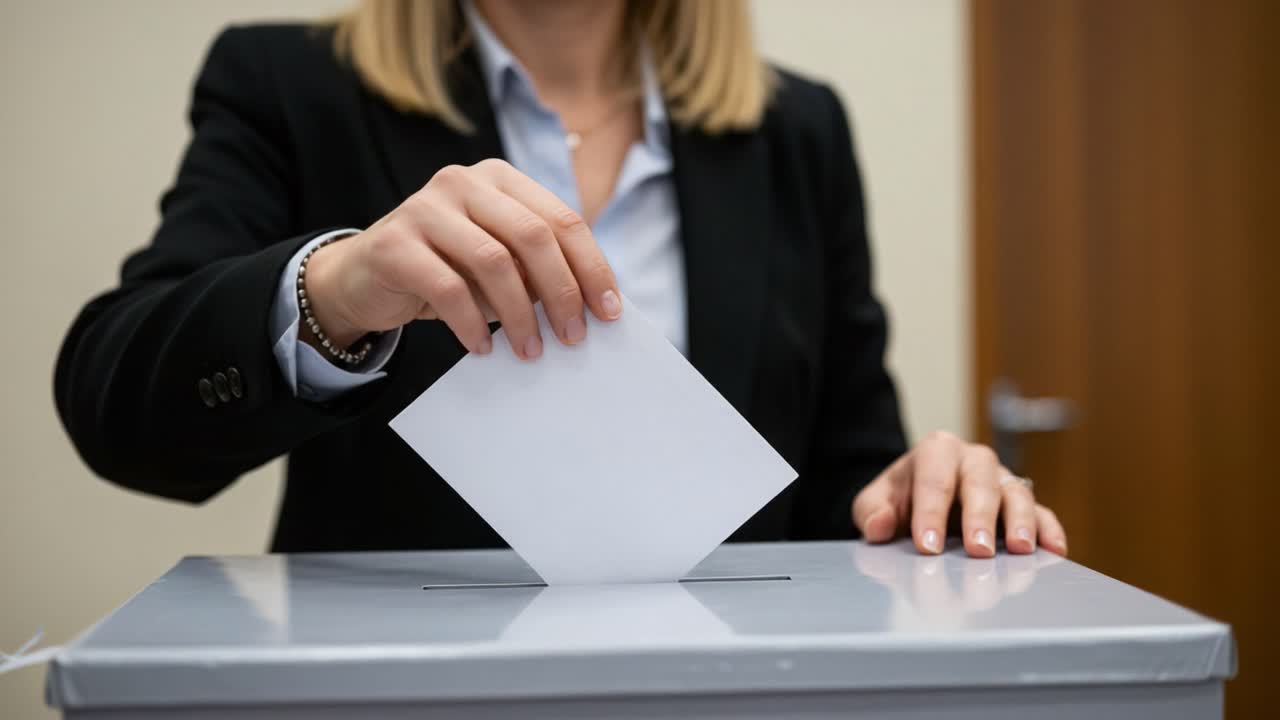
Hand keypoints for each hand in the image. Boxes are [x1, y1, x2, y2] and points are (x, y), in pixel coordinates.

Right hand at [303, 159, 621, 358]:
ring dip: (520, 314)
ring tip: (530, 350)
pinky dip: (472, 323)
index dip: (591, 267)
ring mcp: (426, 208)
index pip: (561, 220)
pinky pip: (448, 288)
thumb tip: (590, 308)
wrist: (361, 278)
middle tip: (574, 337)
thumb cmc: (443, 271)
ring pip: (494, 262)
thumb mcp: (495, 264)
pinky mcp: (395, 244)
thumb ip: (535, 270)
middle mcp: (464, 182)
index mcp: (500, 179)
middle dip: (562, 292)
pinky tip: (482, 347)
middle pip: (533, 236)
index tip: (609, 312)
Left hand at [851, 431, 1067, 557]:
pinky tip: (1054, 550)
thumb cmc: (900, 499)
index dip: (931, 513)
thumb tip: (879, 526)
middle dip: (979, 517)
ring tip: (1019, 550)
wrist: (919, 500)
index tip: (928, 547)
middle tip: (978, 550)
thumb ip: (871, 511)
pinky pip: (1042, 512)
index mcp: (937, 451)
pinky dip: (1049, 530)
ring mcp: (1001, 480)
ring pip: (1016, 493)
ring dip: (1020, 522)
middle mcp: (973, 460)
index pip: (934, 479)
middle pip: (980, 482)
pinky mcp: (1022, 503)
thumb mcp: (875, 501)